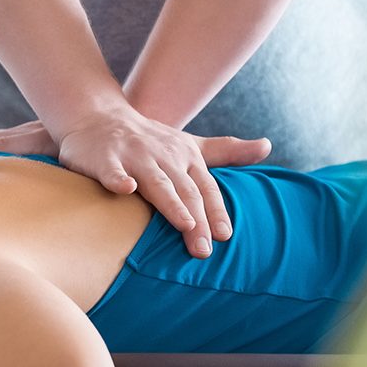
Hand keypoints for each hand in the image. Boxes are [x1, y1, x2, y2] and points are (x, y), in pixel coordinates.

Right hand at [56, 107, 270, 258]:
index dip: (216, 211)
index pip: (205, 188)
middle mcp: (163, 156)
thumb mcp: (190, 144)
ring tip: (185, 224)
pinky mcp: (104, 158)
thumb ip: (227, 151)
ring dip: (170, 203)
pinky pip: (112, 170)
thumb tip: (268, 146)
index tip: (225, 236)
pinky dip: (118, 179)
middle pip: (184, 191)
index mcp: (185, 157)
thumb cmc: (150, 140)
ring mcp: (134, 156)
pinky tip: (125, 189)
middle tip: (204, 251)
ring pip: (155, 181)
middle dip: (197, 220)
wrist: (98, 116)